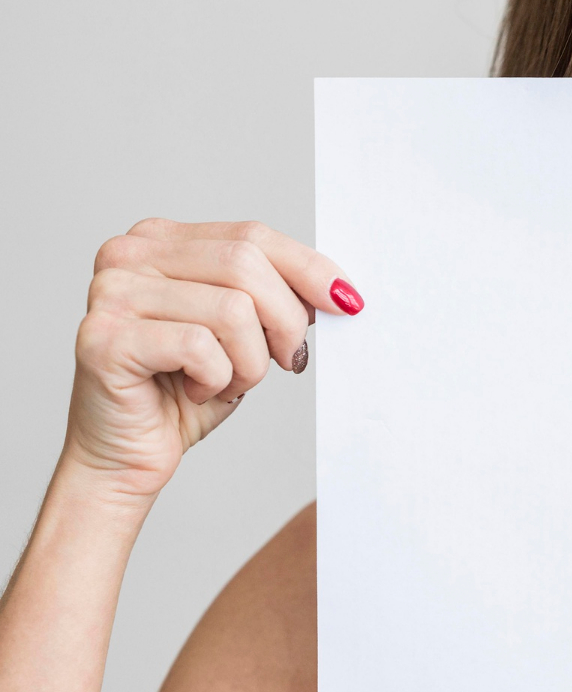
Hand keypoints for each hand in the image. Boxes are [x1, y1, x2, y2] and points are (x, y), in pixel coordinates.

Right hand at [64, 219, 362, 501]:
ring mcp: (110, 293)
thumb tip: (336, 289)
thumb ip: (274, 297)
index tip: (347, 300)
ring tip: (229, 381)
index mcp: (161, 240)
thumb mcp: (243, 332)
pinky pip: (200, 347)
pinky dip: (217, 378)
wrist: (125, 457)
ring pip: (231, 309)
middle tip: (289, 359)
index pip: (252, 235)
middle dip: (285, 319)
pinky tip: (196, 390)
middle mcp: (128, 255)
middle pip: (245, 263)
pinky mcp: (104, 338)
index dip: (308, 268)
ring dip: (251, 360)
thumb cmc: (182, 392)